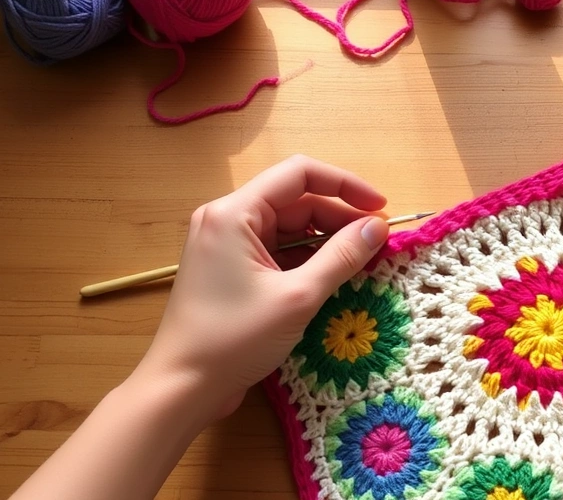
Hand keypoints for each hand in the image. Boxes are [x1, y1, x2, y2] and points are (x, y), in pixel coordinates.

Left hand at [133, 155, 389, 421]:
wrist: (181, 388)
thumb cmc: (233, 340)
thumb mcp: (298, 297)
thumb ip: (342, 256)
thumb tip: (378, 227)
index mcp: (234, 213)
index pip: (299, 173)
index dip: (346, 184)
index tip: (380, 207)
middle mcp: (227, 219)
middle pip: (296, 200)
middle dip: (339, 218)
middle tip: (378, 242)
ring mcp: (226, 245)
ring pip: (289, 228)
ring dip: (326, 241)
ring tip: (362, 260)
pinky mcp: (230, 270)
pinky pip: (277, 251)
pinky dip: (307, 259)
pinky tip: (334, 277)